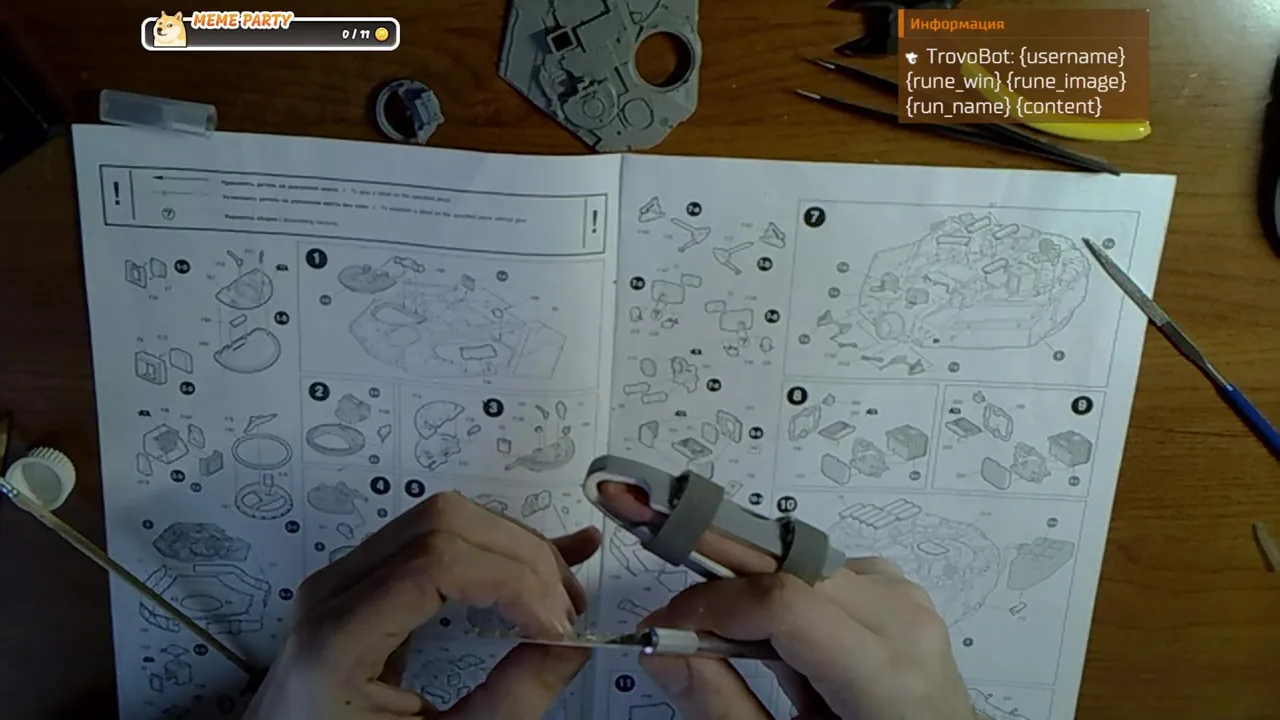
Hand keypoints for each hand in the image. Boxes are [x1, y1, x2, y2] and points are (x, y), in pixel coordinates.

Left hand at [244, 491, 601, 719]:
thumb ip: (506, 702)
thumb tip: (571, 647)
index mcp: (336, 641)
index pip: (435, 564)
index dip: (512, 583)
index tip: (558, 629)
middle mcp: (332, 592)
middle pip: (443, 525)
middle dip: (522, 557)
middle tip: (568, 613)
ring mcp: (343, 578)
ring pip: (443, 518)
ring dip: (513, 548)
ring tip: (559, 599)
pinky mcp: (363, 578)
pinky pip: (434, 538)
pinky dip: (496, 544)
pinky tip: (554, 551)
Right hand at [597, 482, 973, 719]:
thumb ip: (724, 705)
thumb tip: (661, 650)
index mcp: (888, 674)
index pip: (785, 602)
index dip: (711, 604)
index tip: (663, 624)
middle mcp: (902, 619)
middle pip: (786, 567)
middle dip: (713, 569)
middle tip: (649, 551)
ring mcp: (903, 597)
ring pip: (797, 559)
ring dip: (745, 581)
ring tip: (706, 620)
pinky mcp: (893, 589)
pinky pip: (819, 569)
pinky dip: (779, 588)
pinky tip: (766, 631)